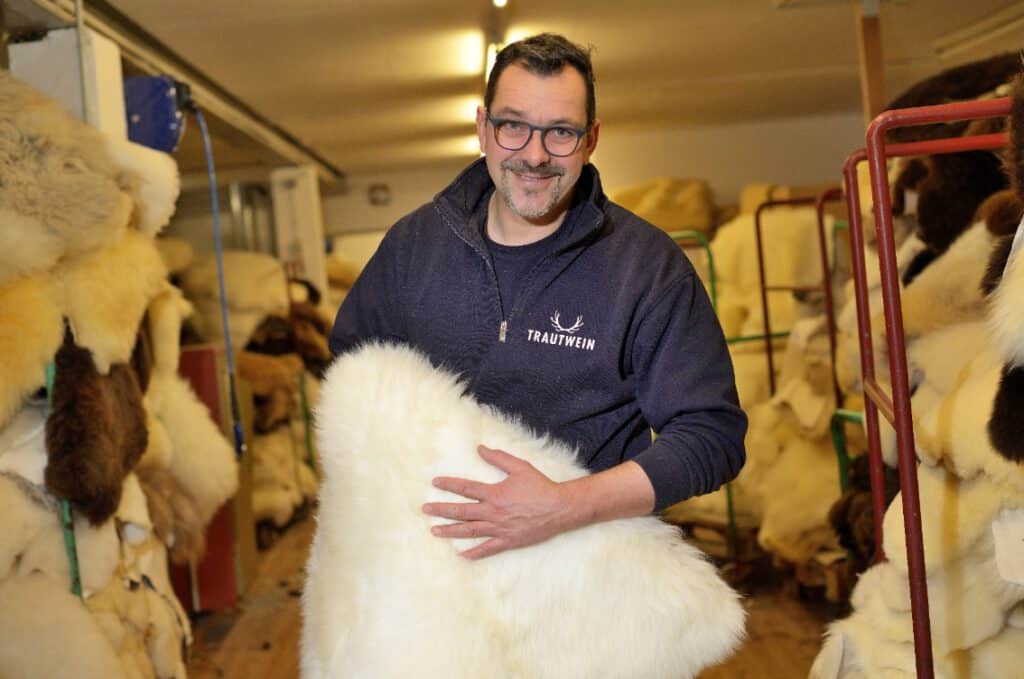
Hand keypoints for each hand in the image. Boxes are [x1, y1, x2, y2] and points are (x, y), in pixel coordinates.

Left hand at [422, 445, 574, 559]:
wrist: (559, 508)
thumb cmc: (540, 486)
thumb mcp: (519, 467)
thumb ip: (498, 458)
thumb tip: (480, 449)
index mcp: (495, 493)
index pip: (466, 488)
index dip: (449, 484)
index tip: (435, 483)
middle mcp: (493, 512)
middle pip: (462, 511)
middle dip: (441, 510)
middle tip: (425, 510)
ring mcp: (500, 528)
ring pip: (470, 531)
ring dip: (450, 531)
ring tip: (434, 531)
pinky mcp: (508, 540)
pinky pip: (488, 548)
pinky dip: (474, 553)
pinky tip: (462, 555)